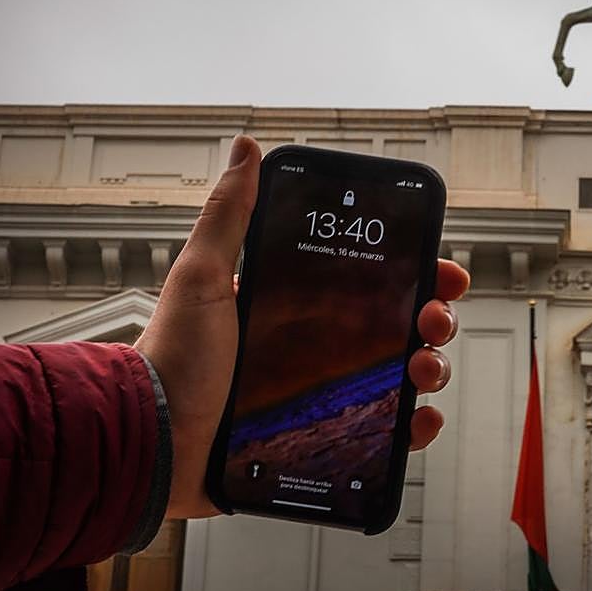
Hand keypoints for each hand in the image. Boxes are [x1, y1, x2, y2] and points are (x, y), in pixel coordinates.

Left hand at [135, 135, 469, 519]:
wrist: (151, 442)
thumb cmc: (171, 359)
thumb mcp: (200, 276)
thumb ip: (229, 214)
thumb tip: (245, 147)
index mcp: (295, 307)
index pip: (370, 282)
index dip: (414, 273)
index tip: (440, 270)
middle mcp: (314, 349)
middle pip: (398, 328)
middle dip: (432, 319)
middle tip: (432, 320)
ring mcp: (321, 397)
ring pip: (400, 379)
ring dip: (430, 368)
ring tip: (423, 369)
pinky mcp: (320, 444)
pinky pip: (383, 435)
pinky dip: (412, 428)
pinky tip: (419, 419)